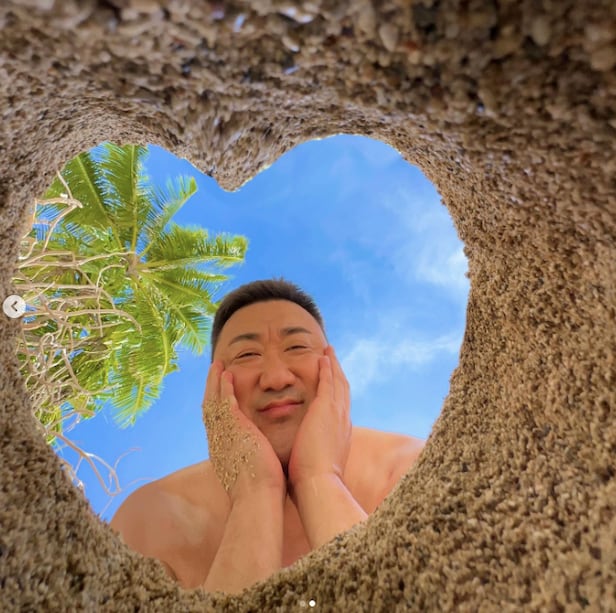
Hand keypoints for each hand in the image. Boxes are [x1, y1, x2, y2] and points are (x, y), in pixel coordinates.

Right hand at [202, 361, 284, 503]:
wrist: (257, 499)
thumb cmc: (260, 495)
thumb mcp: (251, 476)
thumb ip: (252, 465)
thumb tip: (261, 466)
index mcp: (222, 453)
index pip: (215, 426)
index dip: (216, 410)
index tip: (217, 398)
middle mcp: (217, 442)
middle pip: (208, 410)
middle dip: (210, 390)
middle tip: (213, 374)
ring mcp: (222, 433)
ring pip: (213, 401)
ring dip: (214, 382)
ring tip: (217, 366)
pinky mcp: (232, 426)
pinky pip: (223, 400)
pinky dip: (223, 386)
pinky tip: (227, 373)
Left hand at [287, 345, 351, 492]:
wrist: (319, 484)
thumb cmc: (313, 484)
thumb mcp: (316, 468)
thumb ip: (312, 459)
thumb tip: (302, 463)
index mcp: (340, 436)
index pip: (340, 410)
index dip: (336, 396)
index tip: (332, 386)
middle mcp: (343, 422)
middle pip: (343, 392)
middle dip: (338, 375)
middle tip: (333, 361)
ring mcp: (337, 414)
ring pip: (338, 383)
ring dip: (334, 366)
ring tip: (329, 353)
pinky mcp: (327, 408)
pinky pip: (328, 381)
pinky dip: (327, 368)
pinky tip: (323, 357)